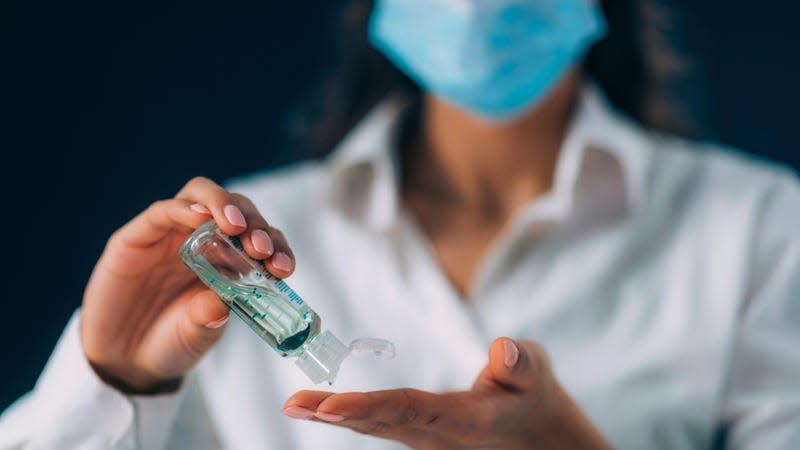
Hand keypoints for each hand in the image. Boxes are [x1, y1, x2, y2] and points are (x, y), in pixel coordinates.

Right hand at [81, 177, 294, 392]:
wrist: (123, 361)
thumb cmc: (171, 342)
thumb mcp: (196, 337)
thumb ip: (208, 321)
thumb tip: (219, 306)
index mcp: (230, 261)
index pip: (259, 239)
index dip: (275, 246)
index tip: (283, 267)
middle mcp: (203, 240)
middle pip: (235, 209)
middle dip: (253, 223)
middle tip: (260, 247)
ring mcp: (171, 235)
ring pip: (201, 196)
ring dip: (222, 205)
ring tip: (234, 225)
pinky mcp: (136, 237)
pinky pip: (161, 212)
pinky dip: (182, 209)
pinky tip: (198, 217)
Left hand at [283, 338, 611, 449]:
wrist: (537, 434)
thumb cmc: (532, 395)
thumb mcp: (537, 374)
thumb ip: (521, 365)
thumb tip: (502, 350)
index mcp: (464, 420)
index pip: (409, 410)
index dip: (368, 408)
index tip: (329, 407)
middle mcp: (437, 436)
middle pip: (380, 423)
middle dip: (334, 415)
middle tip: (291, 405)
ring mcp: (426, 439)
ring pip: (375, 427)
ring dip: (333, 417)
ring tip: (295, 406)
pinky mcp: (420, 433)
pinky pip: (380, 424)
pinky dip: (350, 416)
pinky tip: (321, 409)